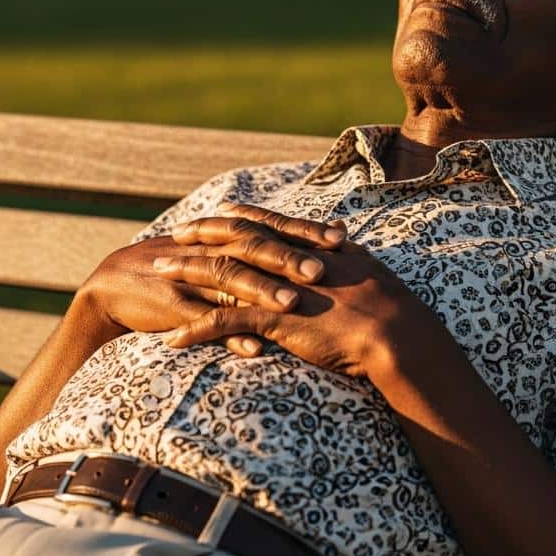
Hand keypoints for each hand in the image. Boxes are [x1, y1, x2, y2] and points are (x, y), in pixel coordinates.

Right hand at [79, 204, 345, 356]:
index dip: (305, 230)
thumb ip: (261, 256)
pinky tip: (255, 348)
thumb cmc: (184, 274)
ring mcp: (190, 278)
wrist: (117, 286)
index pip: (271, 227)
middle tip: (324, 269)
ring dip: (261, 292)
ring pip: (228, 281)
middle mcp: (211, 251)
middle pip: (253, 248)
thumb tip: (316, 257)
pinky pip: (203, 320)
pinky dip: (229, 334)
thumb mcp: (222, 259)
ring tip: (293, 305)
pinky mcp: (173, 308)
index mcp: (226, 237)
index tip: (342, 236)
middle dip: (288, 258)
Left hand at [155, 235, 439, 379]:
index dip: (232, 219)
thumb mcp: (365, 267)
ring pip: (220, 276)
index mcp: (308, 246)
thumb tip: (340, 237)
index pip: (262, 224)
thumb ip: (344, 253)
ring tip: (158, 277)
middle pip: (232, 241)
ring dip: (186, 275)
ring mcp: (279, 289)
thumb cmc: (389, 306)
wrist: (396, 332)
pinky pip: (224, 323)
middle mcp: (288, 261)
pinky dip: (196, 329)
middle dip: (197, 238)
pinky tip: (173, 339)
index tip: (209, 216)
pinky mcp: (273, 321)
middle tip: (170, 237)